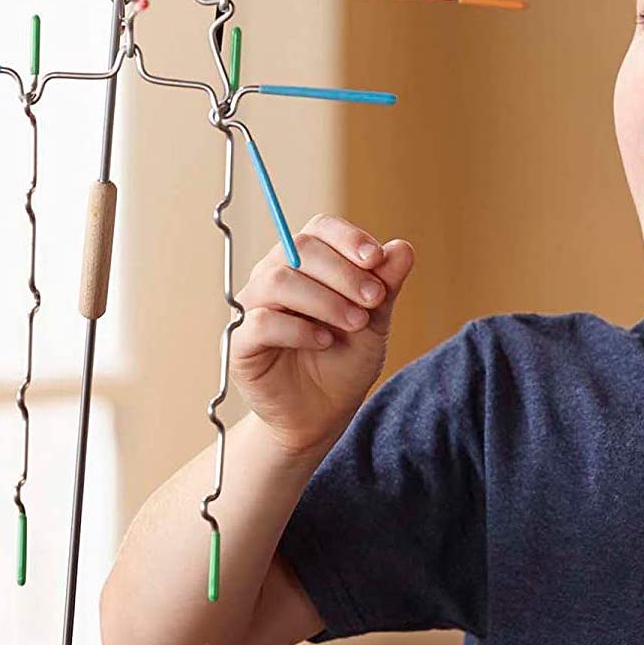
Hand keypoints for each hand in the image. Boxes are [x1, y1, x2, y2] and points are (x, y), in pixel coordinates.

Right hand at [230, 213, 414, 456]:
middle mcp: (274, 277)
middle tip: (374, 300)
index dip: (347, 237)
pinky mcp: (241, 342)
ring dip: (325, 299)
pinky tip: (324, 342)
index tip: (376, 259)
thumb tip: (402, 248)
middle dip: (344, 272)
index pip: (318, 229)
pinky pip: (262, 321)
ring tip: (356, 323)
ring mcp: (254, 307)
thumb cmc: (343, 364)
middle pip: (299, 248)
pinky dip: (299, 329)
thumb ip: (385, 286)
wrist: (321, 415)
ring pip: (279, 280)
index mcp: (306, 265)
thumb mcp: (374, 323)